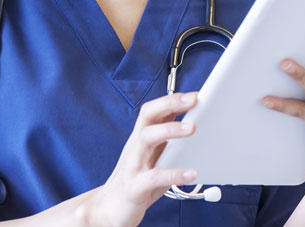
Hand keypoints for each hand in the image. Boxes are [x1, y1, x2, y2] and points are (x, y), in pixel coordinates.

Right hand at [79, 92, 198, 226]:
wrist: (109, 210)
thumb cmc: (137, 180)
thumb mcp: (152, 156)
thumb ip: (168, 141)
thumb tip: (193, 122)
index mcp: (141, 138)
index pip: (152, 110)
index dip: (172, 99)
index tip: (195, 95)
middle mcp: (135, 147)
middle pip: (148, 116)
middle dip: (170, 104)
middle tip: (194, 101)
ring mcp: (133, 166)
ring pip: (147, 138)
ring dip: (170, 130)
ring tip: (192, 128)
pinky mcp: (134, 188)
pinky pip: (153, 178)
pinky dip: (173, 173)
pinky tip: (191, 173)